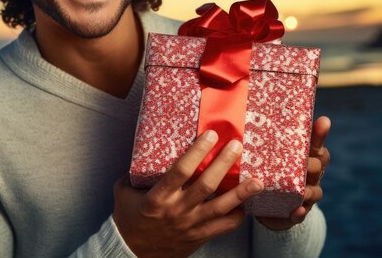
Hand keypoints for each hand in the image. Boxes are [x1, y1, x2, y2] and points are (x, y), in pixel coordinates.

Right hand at [113, 130, 263, 257]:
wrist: (131, 254)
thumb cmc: (128, 219)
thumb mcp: (124, 192)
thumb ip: (134, 173)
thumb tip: (144, 149)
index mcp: (158, 197)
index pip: (181, 170)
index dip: (197, 152)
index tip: (210, 135)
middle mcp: (177, 211)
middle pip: (206, 185)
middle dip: (223, 164)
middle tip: (236, 146)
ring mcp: (190, 226)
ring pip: (220, 208)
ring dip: (240, 194)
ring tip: (258, 181)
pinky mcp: (198, 237)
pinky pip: (223, 228)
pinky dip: (237, 217)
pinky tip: (245, 205)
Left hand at [257, 116, 330, 230]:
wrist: (268, 205)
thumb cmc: (272, 172)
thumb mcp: (271, 155)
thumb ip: (267, 138)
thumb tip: (251, 113)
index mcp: (305, 157)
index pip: (316, 144)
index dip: (320, 134)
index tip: (323, 121)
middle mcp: (310, 175)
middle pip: (317, 166)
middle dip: (312, 164)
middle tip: (305, 163)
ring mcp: (306, 194)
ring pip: (314, 191)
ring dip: (309, 190)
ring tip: (303, 191)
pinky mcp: (297, 212)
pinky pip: (302, 213)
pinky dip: (300, 212)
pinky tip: (296, 210)